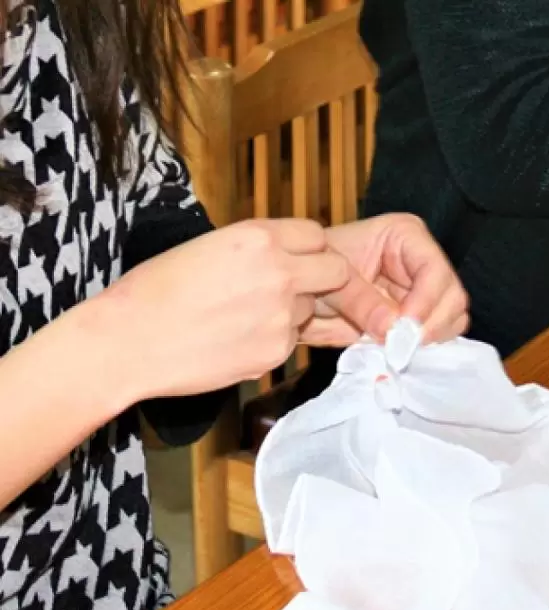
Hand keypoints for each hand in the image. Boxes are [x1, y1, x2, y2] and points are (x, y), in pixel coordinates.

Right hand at [106, 218, 383, 397]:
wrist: (128, 341)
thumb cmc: (154, 291)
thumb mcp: (208, 247)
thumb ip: (257, 249)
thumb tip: (287, 255)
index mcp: (259, 237)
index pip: (317, 236)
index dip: (311, 249)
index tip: (302, 259)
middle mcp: (280, 272)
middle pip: (336, 271)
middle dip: (325, 279)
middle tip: (298, 289)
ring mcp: (282, 315)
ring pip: (310, 309)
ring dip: (292, 312)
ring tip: (243, 317)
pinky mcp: (277, 351)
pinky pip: (291, 341)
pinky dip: (272, 341)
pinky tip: (235, 340)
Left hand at [321, 213, 467, 343]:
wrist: (298, 294)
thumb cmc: (311, 273)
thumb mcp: (330, 282)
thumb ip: (362, 302)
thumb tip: (393, 329)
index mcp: (405, 237)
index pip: (434, 268)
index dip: (426, 300)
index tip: (403, 327)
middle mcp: (422, 262)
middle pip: (452, 296)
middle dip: (430, 324)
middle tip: (401, 345)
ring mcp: (424, 292)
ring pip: (453, 318)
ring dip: (429, 338)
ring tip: (396, 347)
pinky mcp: (420, 319)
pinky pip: (438, 337)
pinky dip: (423, 348)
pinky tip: (398, 349)